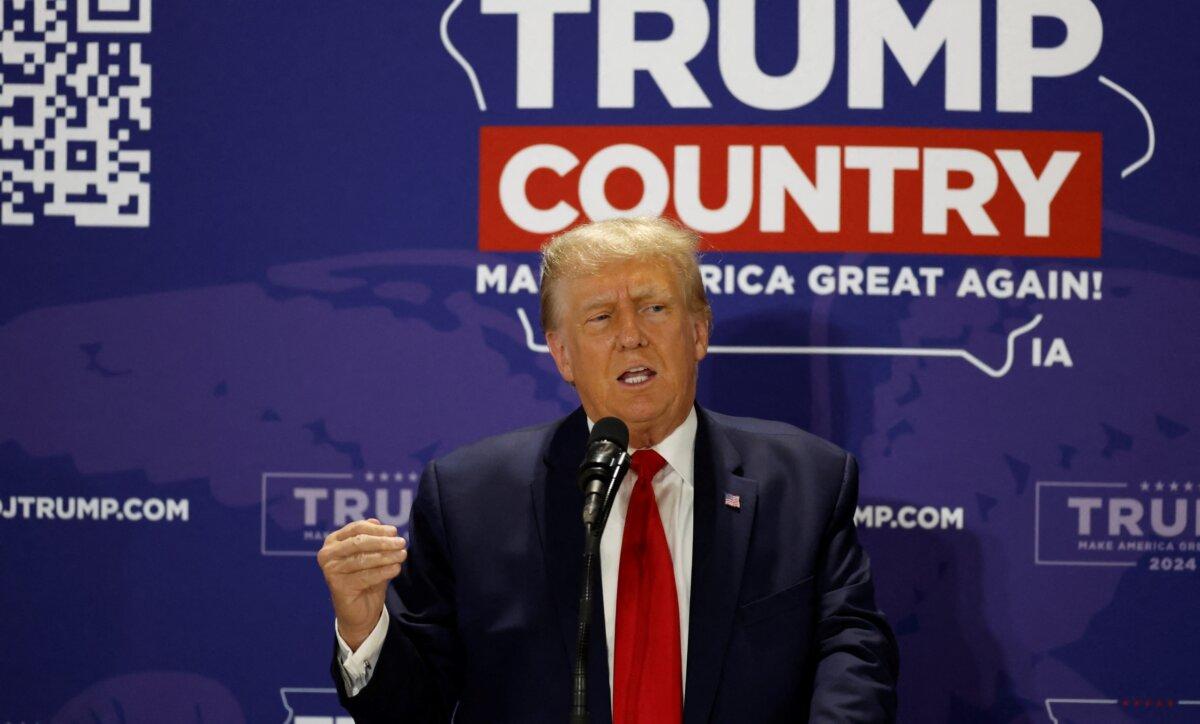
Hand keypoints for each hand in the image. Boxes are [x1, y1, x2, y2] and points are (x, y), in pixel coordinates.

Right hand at [318, 517, 407, 650]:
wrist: (360, 612)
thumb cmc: (367, 579)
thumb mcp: (372, 556)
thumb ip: (375, 539)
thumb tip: (381, 524)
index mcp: (334, 541)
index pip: (357, 528)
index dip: (377, 529)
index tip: (395, 532)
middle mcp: (328, 554)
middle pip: (359, 542)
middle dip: (383, 541)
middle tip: (401, 542)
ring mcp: (331, 570)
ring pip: (363, 559)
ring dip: (386, 556)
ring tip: (402, 555)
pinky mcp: (338, 586)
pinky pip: (365, 575)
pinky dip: (383, 571)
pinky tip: (396, 568)